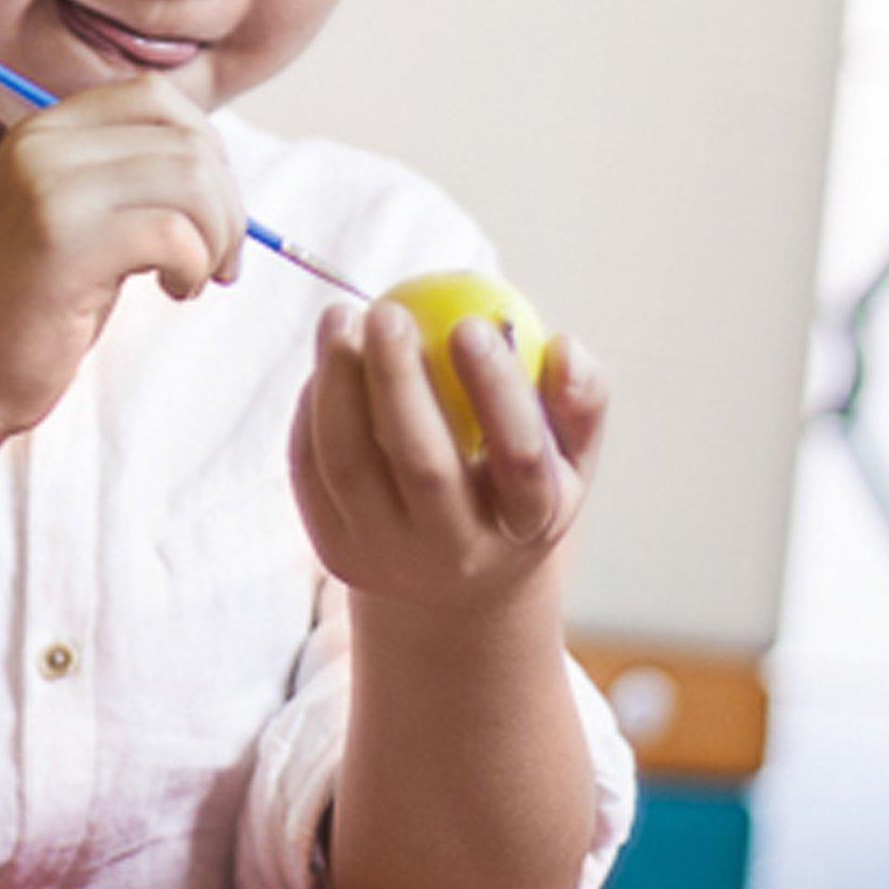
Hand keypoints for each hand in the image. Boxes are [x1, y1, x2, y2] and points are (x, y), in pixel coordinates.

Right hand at [0, 76, 241, 445]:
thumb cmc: (29, 306)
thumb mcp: (70, 217)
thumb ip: (121, 176)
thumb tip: (216, 160)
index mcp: (43, 132)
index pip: (155, 98)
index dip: (205, 149)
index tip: (208, 210)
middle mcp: (40, 145)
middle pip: (187, 139)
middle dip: (228, 204)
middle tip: (219, 260)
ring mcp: (47, 189)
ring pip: (191, 179)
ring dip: (217, 237)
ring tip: (194, 278)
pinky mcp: (61, 244)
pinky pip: (174, 232)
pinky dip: (194, 265)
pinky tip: (174, 291)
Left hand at [291, 299, 605, 615]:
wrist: (454, 577)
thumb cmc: (516, 483)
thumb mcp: (567, 453)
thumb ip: (578, 397)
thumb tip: (563, 347)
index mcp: (527, 524)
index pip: (520, 458)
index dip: (498, 388)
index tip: (471, 323)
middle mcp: (457, 553)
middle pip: (423, 466)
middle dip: (400, 380)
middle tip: (388, 311)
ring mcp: (387, 558)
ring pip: (348, 465)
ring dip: (337, 382)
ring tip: (341, 317)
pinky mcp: (332, 550)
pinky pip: (309, 468)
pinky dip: (311, 408)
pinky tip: (327, 362)